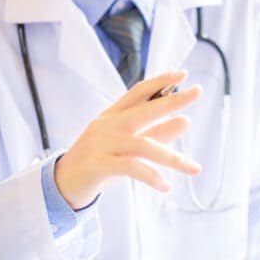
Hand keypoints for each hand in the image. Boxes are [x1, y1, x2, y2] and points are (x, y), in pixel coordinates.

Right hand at [55, 71, 201, 208]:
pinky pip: (131, 168)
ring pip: (143, 145)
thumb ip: (156, 134)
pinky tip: (166, 186)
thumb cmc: (100, 163)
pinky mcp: (98, 165)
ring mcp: (101, 144)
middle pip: (144, 110)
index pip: (138, 92)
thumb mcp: (128, 147)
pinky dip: (152, 177)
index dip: (160, 82)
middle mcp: (107, 125)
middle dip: (172, 100)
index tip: (183, 74)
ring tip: (195, 168)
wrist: (62, 186)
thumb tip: (186, 121)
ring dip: (172, 158)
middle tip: (198, 91)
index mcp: (113, 116)